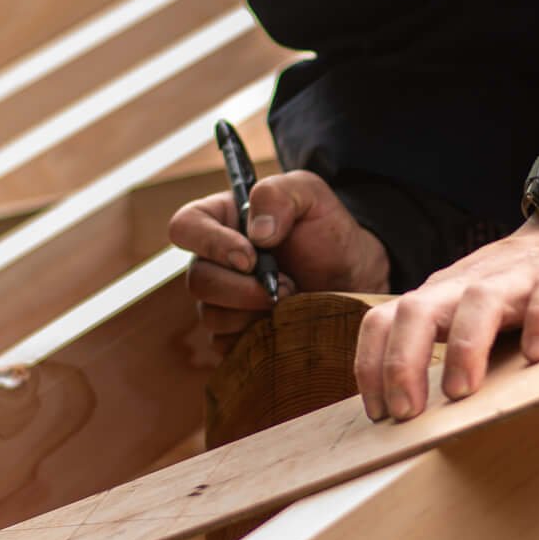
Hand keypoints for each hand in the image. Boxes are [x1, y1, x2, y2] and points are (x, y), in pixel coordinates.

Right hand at [169, 167, 391, 357]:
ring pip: (211, 316)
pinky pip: (226, 345)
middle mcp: (213, 262)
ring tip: (291, 301)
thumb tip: (256, 233)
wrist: (354, 280)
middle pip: (197, 279)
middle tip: (286, 286)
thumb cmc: (328, 233)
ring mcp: (220, 301)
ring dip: (253, 313)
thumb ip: (278, 194)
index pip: (184, 226)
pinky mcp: (233, 335)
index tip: (250, 257)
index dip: (209, 243)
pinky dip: (257, 338)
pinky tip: (284, 324)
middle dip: (242, 288)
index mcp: (221, 221)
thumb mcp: (311, 195)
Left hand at [354, 219, 538, 422]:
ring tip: (461, 392)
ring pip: (478, 301)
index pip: (383, 321)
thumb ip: (444, 346)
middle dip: (402, 362)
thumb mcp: (468, 312)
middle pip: (417, 311)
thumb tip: (410, 414)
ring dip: (464, 348)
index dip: (371, 365)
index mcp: (440, 297)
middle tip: (408, 413)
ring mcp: (515, 278)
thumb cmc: (519, 290)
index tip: (378, 413)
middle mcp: (467, 285)